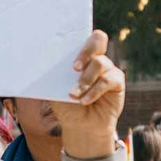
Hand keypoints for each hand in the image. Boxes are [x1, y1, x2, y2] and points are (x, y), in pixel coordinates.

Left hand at [51, 31, 125, 153]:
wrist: (81, 126)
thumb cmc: (67, 106)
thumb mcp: (55, 90)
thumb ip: (54, 76)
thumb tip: (42, 62)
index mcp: (79, 56)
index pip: (81, 36)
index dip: (76, 34)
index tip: (63, 45)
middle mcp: (95, 58)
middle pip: (97, 39)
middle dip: (86, 51)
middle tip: (74, 67)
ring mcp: (107, 68)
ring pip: (100, 63)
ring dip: (85, 80)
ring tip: (74, 95)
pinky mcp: (117, 81)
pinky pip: (108, 80)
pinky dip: (94, 91)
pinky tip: (84, 101)